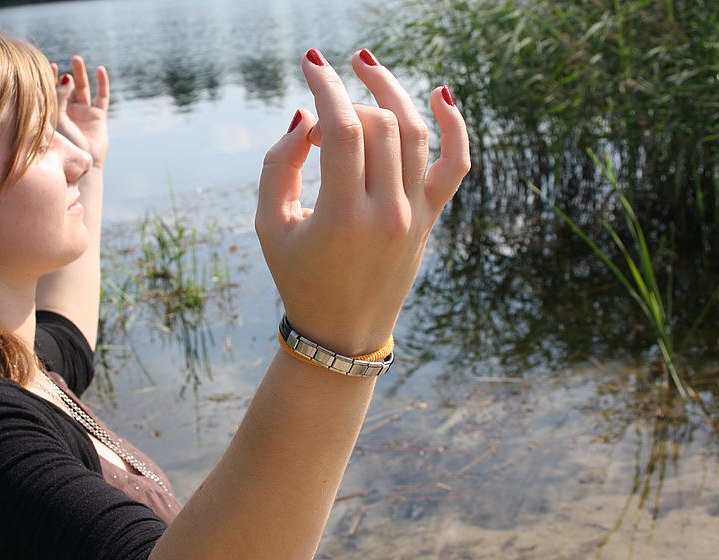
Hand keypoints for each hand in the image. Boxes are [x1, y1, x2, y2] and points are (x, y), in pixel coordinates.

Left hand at [51, 56, 109, 168]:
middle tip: (58, 61)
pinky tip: (100, 70)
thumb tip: (66, 77)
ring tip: (76, 59)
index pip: (51, 90)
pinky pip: (102, 96)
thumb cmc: (66, 143)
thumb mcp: (58, 117)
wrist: (84, 160)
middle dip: (62, 74)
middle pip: (66, 87)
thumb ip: (60, 97)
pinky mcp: (99, 116)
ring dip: (80, 73)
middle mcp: (69, 112)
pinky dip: (102, 83)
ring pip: (82, 88)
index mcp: (55, 113)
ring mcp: (84, 113)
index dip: (49, 77)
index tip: (47, 64)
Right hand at [255, 48, 469, 356]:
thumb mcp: (269, 226)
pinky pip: (455, 164)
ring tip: (367, 69)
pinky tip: (440, 94)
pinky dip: (455, 127)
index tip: (311, 63)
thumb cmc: (298, 277)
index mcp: (343, 218)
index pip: (344, 130)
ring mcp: (415, 215)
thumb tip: (306, 117)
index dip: (327, 88)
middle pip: (380, 125)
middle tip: (324, 109)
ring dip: (392, 93)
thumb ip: (278, 165)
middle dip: (349, 99)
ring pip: (415, 132)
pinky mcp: (429, 218)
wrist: (342, 332)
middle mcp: (387, 213)